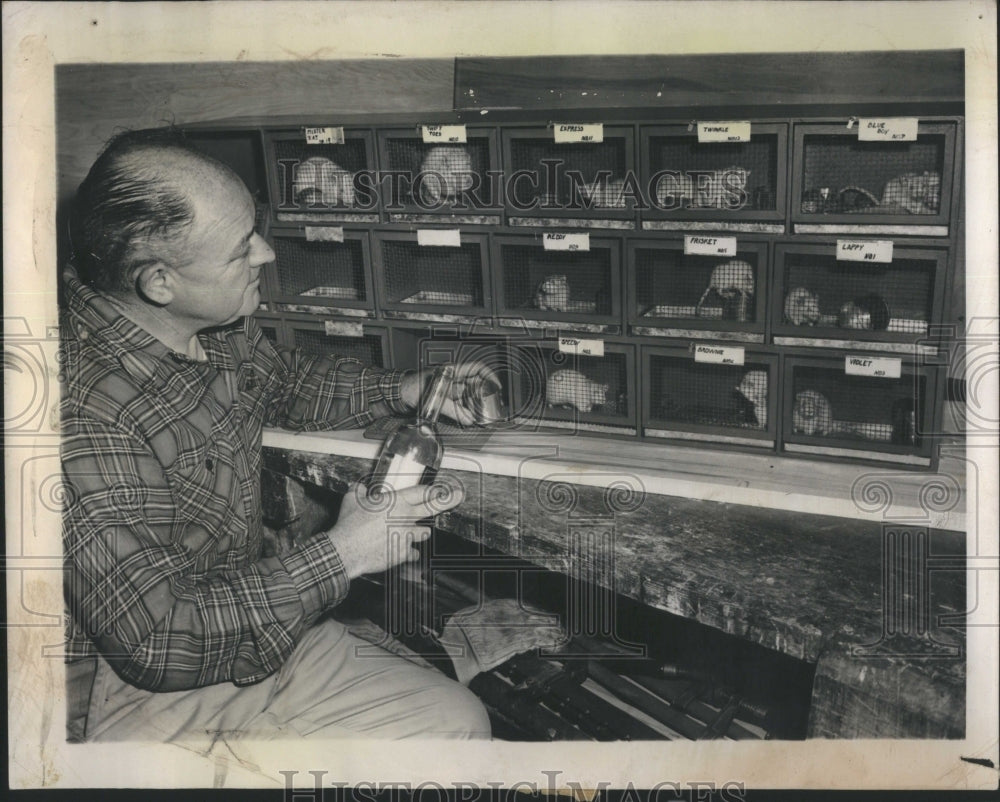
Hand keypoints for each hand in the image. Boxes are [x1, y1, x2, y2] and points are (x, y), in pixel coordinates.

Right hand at [326, 482, 464, 578]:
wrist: (346, 550)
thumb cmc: (350, 524)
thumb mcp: (352, 499)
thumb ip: (360, 491)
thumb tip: (359, 488)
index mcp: (396, 502)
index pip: (422, 492)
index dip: (436, 489)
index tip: (445, 487)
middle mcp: (406, 518)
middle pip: (433, 507)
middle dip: (448, 501)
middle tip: (458, 496)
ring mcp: (406, 537)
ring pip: (424, 533)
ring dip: (421, 532)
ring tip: (415, 531)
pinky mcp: (402, 554)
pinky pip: (412, 553)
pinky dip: (409, 553)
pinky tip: (403, 551)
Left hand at [400, 361, 501, 425]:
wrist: (394, 394)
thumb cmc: (408, 386)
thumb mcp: (431, 396)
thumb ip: (450, 408)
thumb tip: (468, 418)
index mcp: (451, 371)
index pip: (476, 368)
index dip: (489, 376)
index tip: (497, 386)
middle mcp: (452, 380)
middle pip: (475, 386)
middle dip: (484, 397)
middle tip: (490, 408)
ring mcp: (448, 391)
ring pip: (468, 398)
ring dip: (475, 408)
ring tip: (481, 417)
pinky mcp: (444, 402)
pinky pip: (459, 408)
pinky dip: (465, 414)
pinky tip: (468, 420)